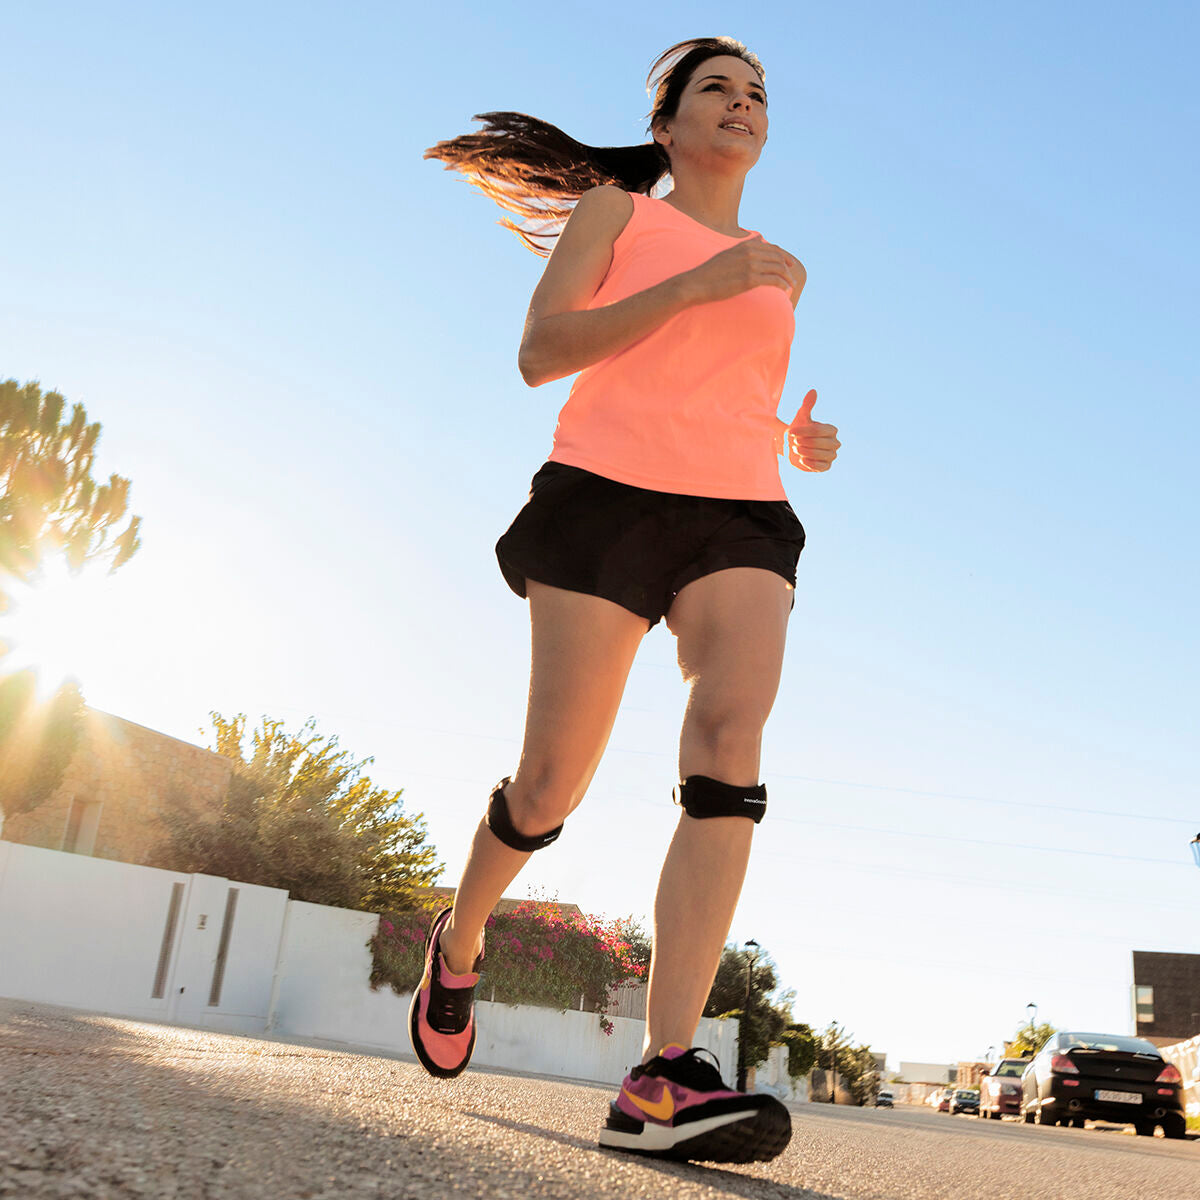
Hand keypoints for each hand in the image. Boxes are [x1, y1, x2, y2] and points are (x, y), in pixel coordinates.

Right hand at [683, 236, 799, 304]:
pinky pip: (773, 280)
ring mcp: (750, 265)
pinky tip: (785, 290)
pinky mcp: (749, 279)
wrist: (697, 283)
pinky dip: (782, 284)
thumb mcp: (726, 254)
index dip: (783, 256)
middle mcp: (750, 252)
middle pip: (778, 257)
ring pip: (778, 268)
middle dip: (788, 267)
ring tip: (791, 286)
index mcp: (745, 245)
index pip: (772, 248)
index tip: (789, 265)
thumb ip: (742, 249)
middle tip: (792, 278)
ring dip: (787, 277)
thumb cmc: (709, 273)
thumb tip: (755, 244)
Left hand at [782, 390, 839, 471]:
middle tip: (794, 442)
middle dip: (804, 442)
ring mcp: (831, 455)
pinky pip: (821, 467)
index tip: (791, 432)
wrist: (791, 446)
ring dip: (805, 452)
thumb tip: (813, 391)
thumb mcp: (801, 417)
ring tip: (796, 449)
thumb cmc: (798, 429)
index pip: (818, 431)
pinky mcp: (826, 467)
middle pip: (820, 443)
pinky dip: (811, 463)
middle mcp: (835, 442)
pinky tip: (801, 459)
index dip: (803, 431)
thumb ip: (807, 405)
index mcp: (831, 429)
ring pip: (820, 455)